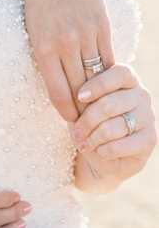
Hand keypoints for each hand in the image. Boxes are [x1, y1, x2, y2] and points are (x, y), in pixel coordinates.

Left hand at [23, 0, 113, 121]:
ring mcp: (85, 32)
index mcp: (42, 46)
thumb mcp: (33, 30)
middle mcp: (65, 41)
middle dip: (83, 110)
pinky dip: (107, 74)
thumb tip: (59, 86)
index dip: (66, 113)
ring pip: (96, 75)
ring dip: (98, 95)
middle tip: (86, 125)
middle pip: (79, 88)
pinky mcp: (102, 24)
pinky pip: (108, 57)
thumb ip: (46, 57)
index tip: (70, 123)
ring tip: (97, 110)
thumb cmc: (37, 1)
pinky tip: (107, 85)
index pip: (58, 92)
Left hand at [72, 65, 156, 182]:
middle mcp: (142, 95)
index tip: (79, 97)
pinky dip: (102, 151)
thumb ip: (82, 97)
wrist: (108, 154)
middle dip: (86, 122)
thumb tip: (76, 96)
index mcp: (128, 79)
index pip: (120, 73)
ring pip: (110, 128)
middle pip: (108, 105)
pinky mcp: (150, 139)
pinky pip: (118, 146)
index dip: (98, 84)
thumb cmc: (92, 122)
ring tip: (84, 144)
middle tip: (76, 132)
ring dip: (92, 139)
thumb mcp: (83, 107)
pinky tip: (98, 152)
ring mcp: (148, 116)